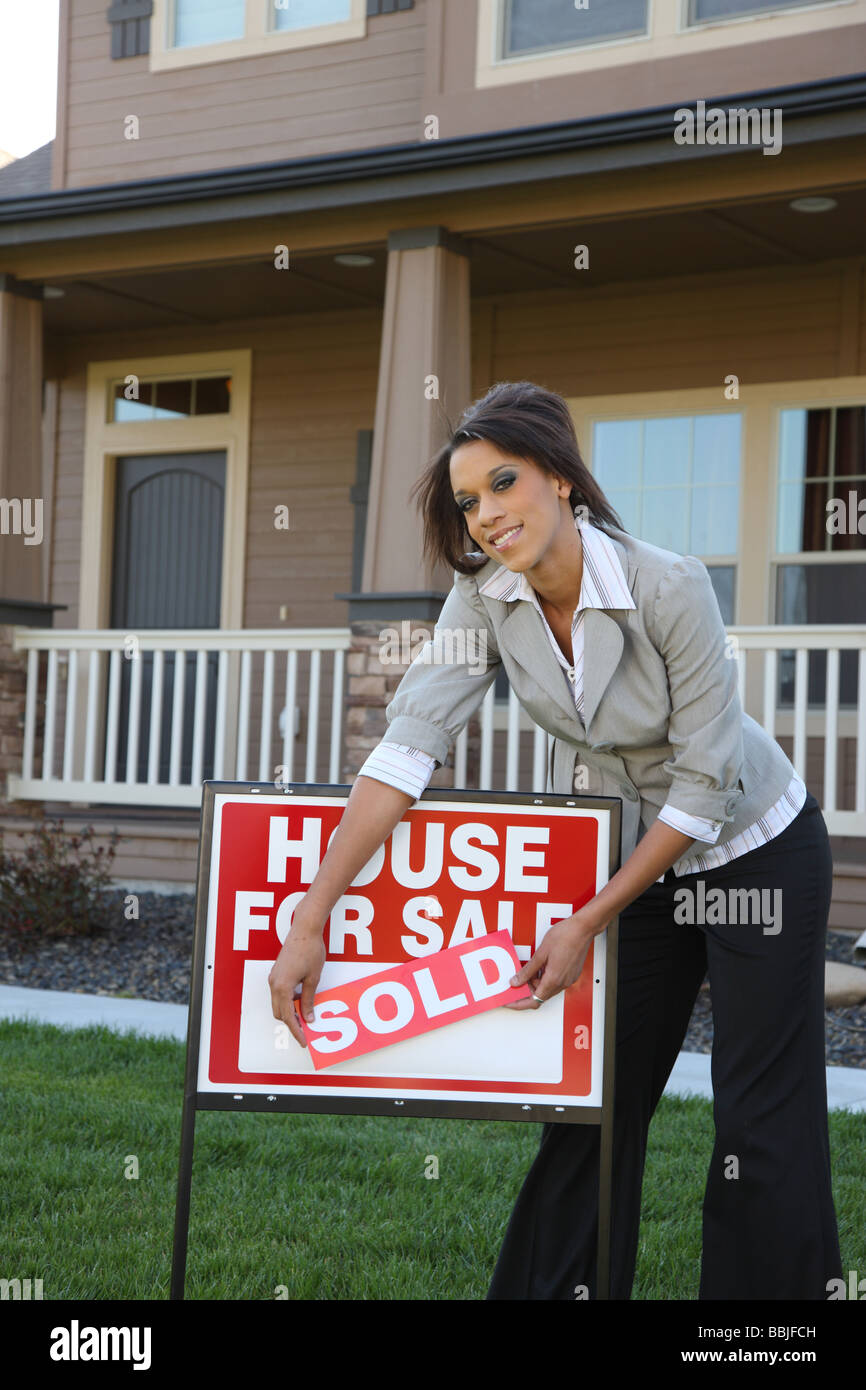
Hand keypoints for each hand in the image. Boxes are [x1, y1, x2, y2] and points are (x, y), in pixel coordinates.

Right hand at [268, 924, 326, 1046]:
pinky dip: (287, 1001)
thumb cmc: (310, 950)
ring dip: (289, 1012)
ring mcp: (273, 978)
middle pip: (279, 1013)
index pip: (288, 1016)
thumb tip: (308, 1018)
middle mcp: (274, 984)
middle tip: (306, 1031)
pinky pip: (279, 993)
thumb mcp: (313, 978)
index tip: (303, 1041)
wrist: (304, 929)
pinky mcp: (276, 973)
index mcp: (282, 987)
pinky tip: (300, 1000)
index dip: (296, 1031)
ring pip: (278, 1004)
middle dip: (291, 1023)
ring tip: (305, 1016)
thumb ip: (308, 999)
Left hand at [504, 910, 604, 1010]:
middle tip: (516, 981)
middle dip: (527, 991)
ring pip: (548, 989)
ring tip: (527, 970)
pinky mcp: (571, 974)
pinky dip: (545, 978)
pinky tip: (539, 967)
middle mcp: (562, 983)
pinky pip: (555, 982)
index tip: (510, 1001)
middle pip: (541, 996)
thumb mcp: (540, 953)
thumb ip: (527, 970)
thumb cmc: (565, 936)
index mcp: (553, 979)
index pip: (534, 1001)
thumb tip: (516, 981)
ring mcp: (568, 979)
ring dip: (536, 984)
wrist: (583, 929)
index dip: (520, 1003)